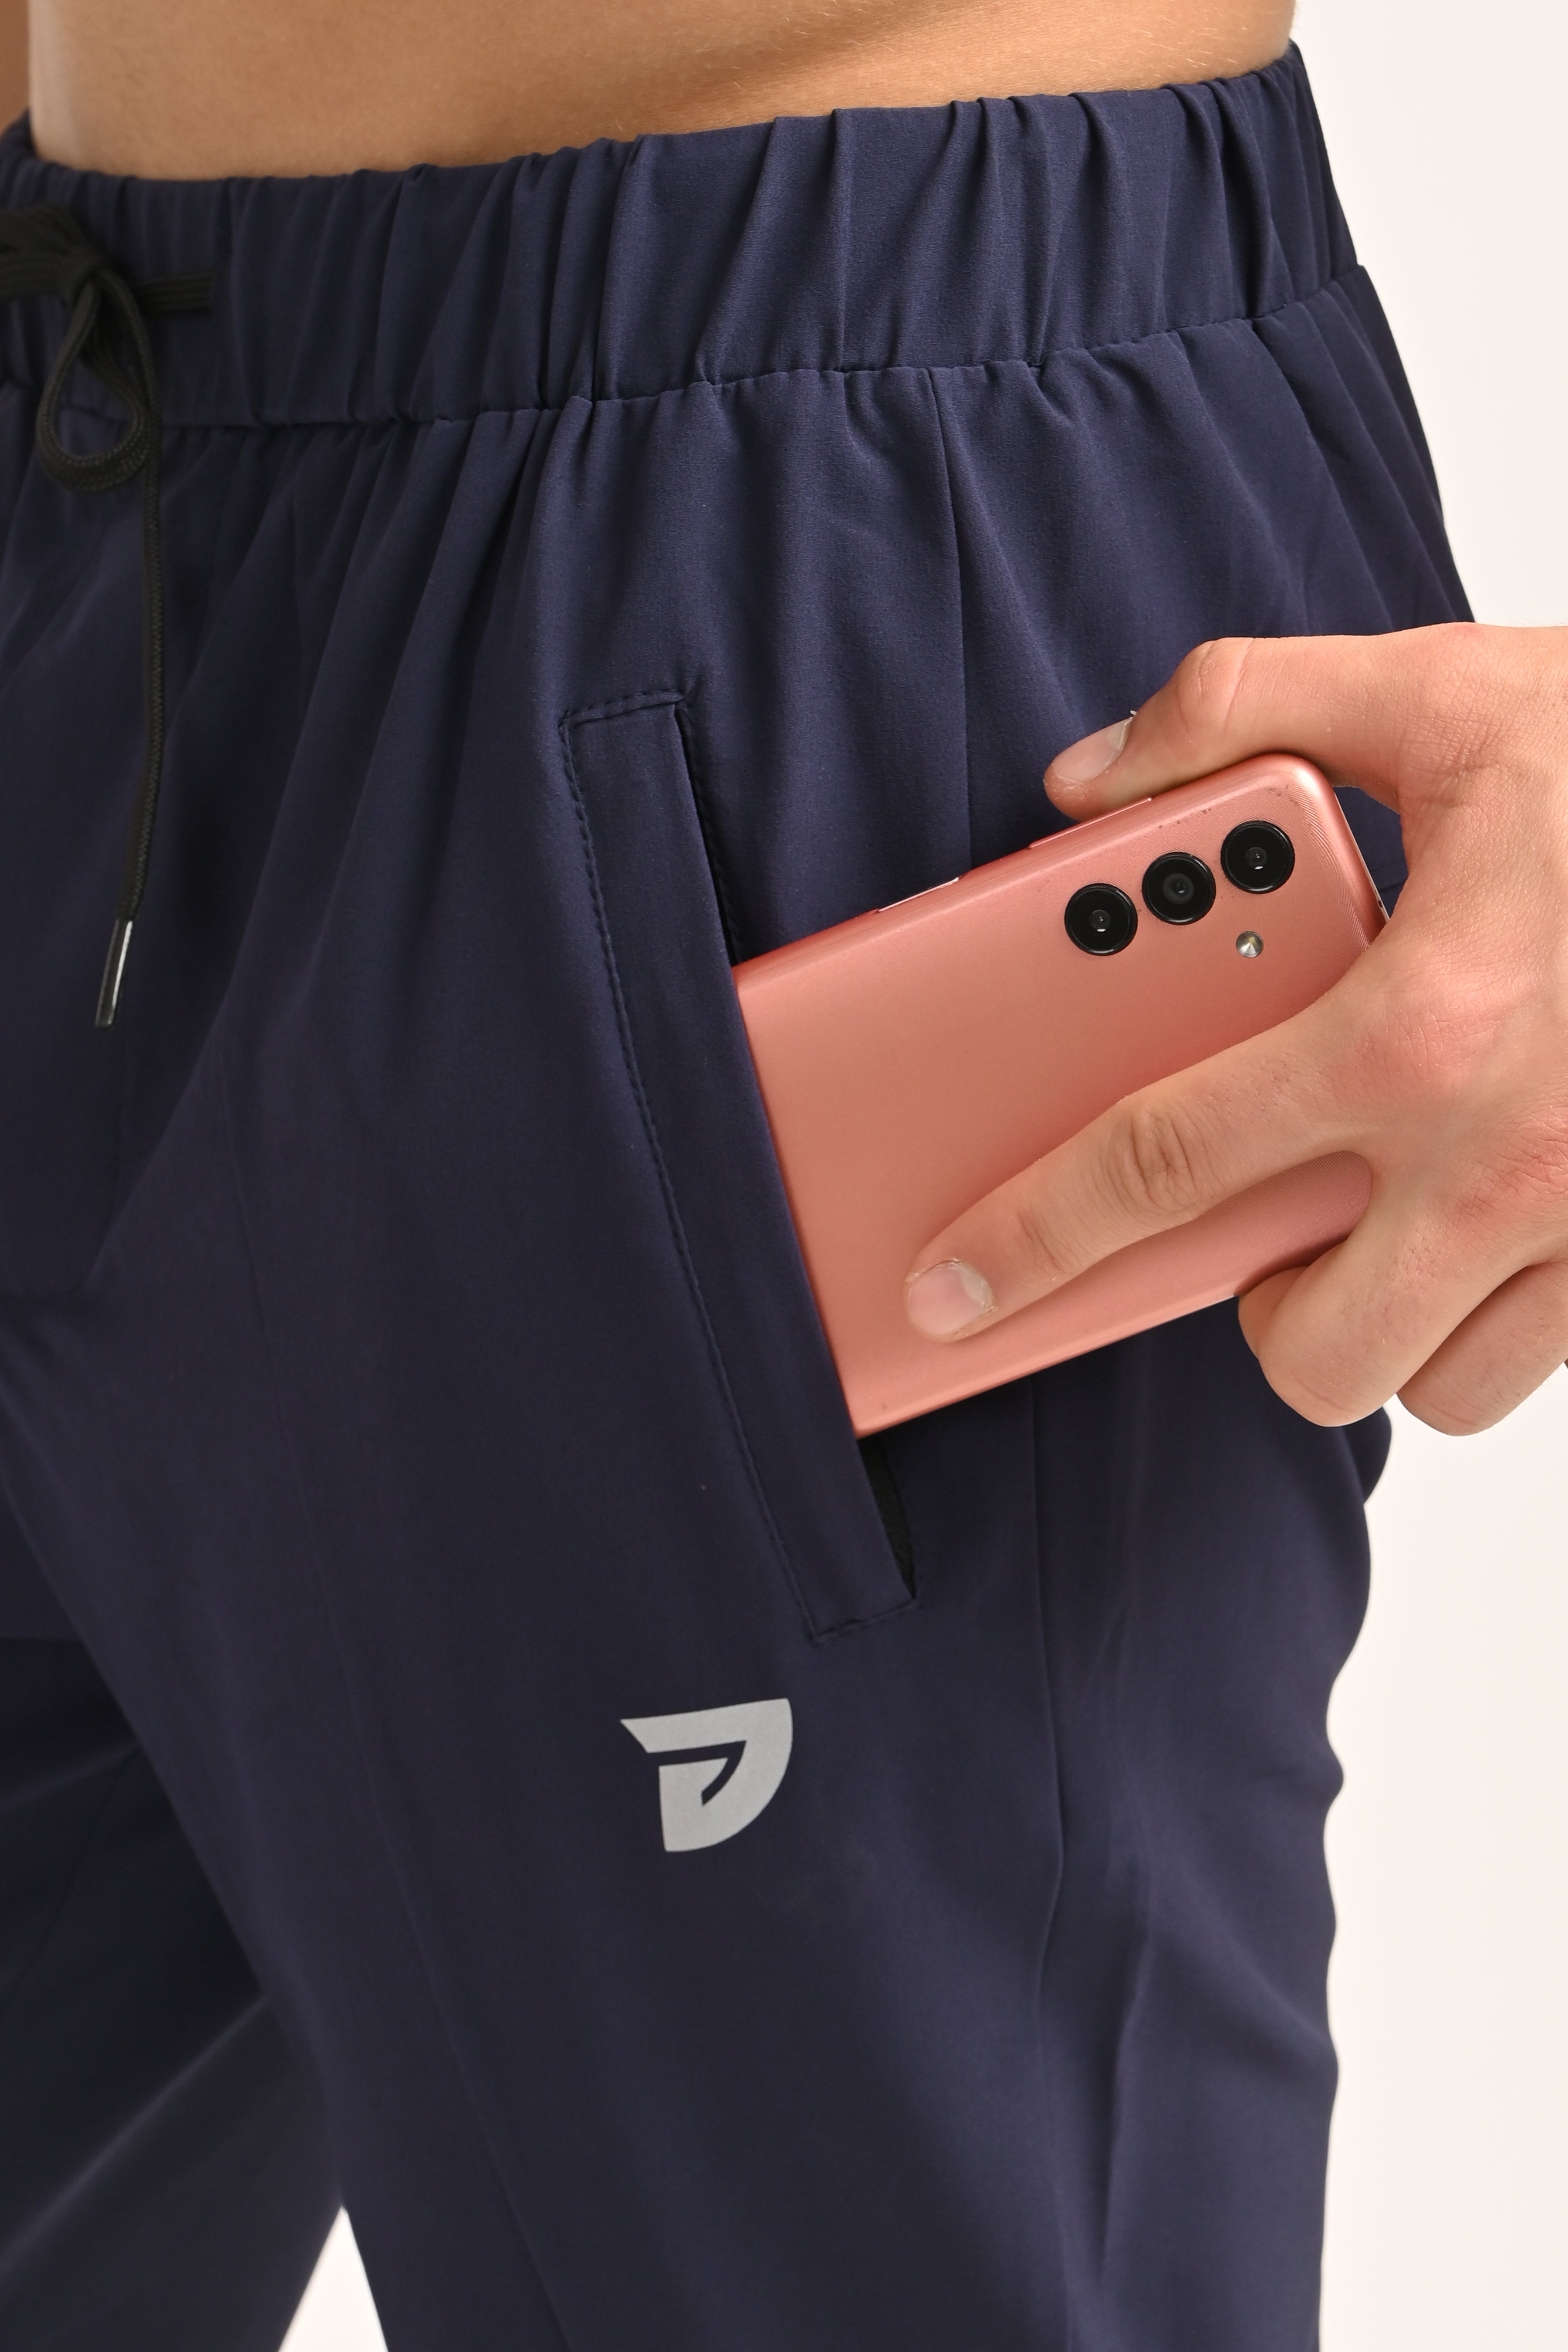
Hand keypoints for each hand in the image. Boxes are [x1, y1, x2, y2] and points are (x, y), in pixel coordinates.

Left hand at [902, 624, 1567, 1433]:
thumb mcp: (1444, 689)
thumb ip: (1243, 701)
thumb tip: (1090, 774)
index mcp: (1416, 1023)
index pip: (1166, 1167)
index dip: (1034, 1241)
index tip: (955, 1291)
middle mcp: (1507, 1155)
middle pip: (1308, 1352)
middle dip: (1255, 1320)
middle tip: (1263, 1231)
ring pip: (1437, 1390)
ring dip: (1384, 1329)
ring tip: (1383, 1226)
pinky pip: (1548, 1362)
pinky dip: (1496, 1319)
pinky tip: (1492, 1220)